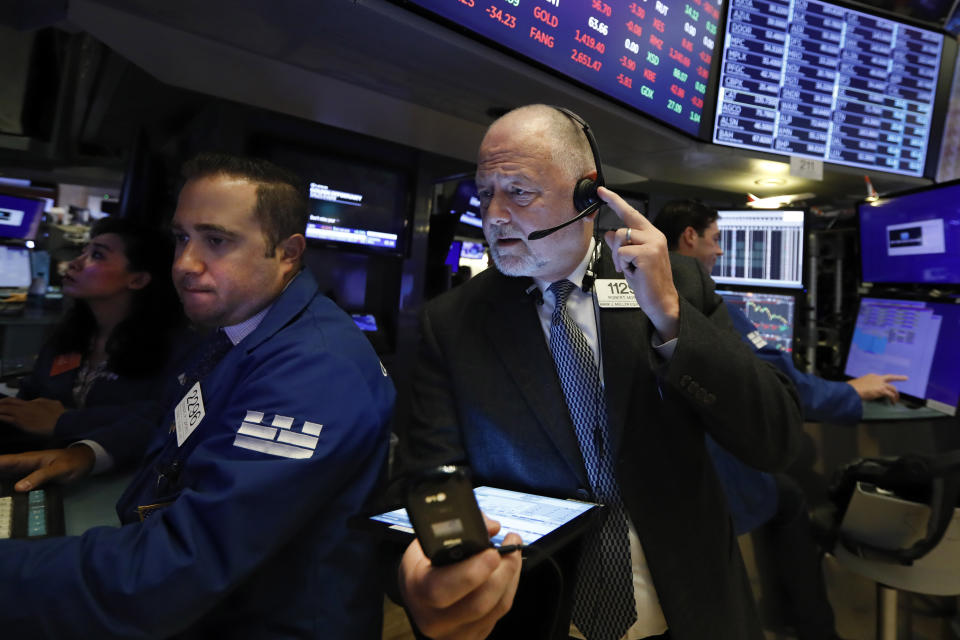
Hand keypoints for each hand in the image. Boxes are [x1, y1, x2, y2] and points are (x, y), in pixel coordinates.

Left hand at [0, 397, 65, 434]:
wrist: (61, 422)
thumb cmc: (59, 414)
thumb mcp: (51, 403)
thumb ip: (40, 401)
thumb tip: (34, 402)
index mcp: (31, 403)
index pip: (13, 400)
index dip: (4, 401)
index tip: (0, 403)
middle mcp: (25, 408)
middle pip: (7, 404)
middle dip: (0, 404)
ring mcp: (23, 415)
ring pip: (5, 410)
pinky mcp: (22, 423)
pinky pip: (8, 419)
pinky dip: (1, 417)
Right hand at [0, 445, 94, 490]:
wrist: (85, 461)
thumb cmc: (73, 463)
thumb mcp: (59, 470)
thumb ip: (40, 477)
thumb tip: (17, 488)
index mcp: (27, 459)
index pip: (2, 461)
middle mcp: (23, 464)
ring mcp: (25, 471)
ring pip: (3, 475)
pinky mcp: (30, 478)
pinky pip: (11, 481)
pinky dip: (2, 485)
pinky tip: (0, 495)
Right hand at [399, 516, 522, 639]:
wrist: (416, 600)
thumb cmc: (422, 568)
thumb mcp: (425, 543)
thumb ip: (457, 530)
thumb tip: (491, 527)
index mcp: (419, 590)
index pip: (442, 589)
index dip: (472, 572)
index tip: (493, 552)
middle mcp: (434, 619)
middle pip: (478, 603)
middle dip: (503, 571)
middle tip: (511, 546)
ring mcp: (454, 633)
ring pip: (494, 609)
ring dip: (511, 577)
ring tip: (513, 554)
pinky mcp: (472, 637)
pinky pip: (499, 615)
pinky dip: (509, 590)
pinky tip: (509, 572)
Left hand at [599, 186, 679, 339]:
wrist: (662, 300)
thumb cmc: (647, 282)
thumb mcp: (631, 261)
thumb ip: (621, 245)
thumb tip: (609, 233)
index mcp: (652, 235)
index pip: (631, 214)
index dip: (615, 201)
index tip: (601, 191)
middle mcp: (654, 236)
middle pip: (622, 228)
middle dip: (616, 245)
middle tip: (623, 264)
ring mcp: (653, 243)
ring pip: (620, 239)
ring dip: (619, 258)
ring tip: (630, 270)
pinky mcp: (647, 253)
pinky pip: (622, 252)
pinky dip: (622, 265)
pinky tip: (633, 273)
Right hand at [847, 373, 907, 401]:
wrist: (852, 389)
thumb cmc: (853, 388)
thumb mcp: (859, 384)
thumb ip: (865, 386)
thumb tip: (864, 391)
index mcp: (872, 376)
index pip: (882, 378)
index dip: (886, 381)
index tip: (887, 382)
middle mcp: (878, 378)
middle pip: (891, 378)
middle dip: (899, 378)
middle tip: (905, 378)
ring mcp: (880, 384)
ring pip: (892, 388)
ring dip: (895, 394)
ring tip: (896, 399)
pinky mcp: (881, 390)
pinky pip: (891, 395)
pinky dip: (893, 399)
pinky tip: (893, 402)